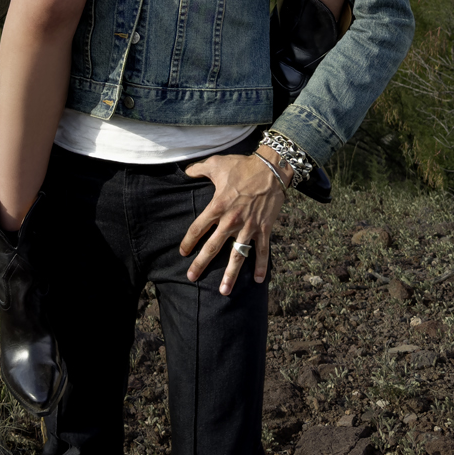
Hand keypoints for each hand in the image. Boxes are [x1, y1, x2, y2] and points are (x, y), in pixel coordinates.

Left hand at [181, 151, 284, 295]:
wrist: (271, 169)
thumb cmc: (242, 166)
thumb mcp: (216, 163)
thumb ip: (198, 169)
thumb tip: (185, 171)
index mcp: (217, 206)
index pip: (198, 228)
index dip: (188, 241)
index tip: (183, 253)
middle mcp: (231, 220)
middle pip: (213, 247)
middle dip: (201, 264)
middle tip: (191, 277)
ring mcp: (249, 227)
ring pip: (237, 256)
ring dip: (231, 275)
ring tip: (223, 291)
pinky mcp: (264, 229)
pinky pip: (263, 251)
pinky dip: (261, 266)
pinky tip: (258, 281)